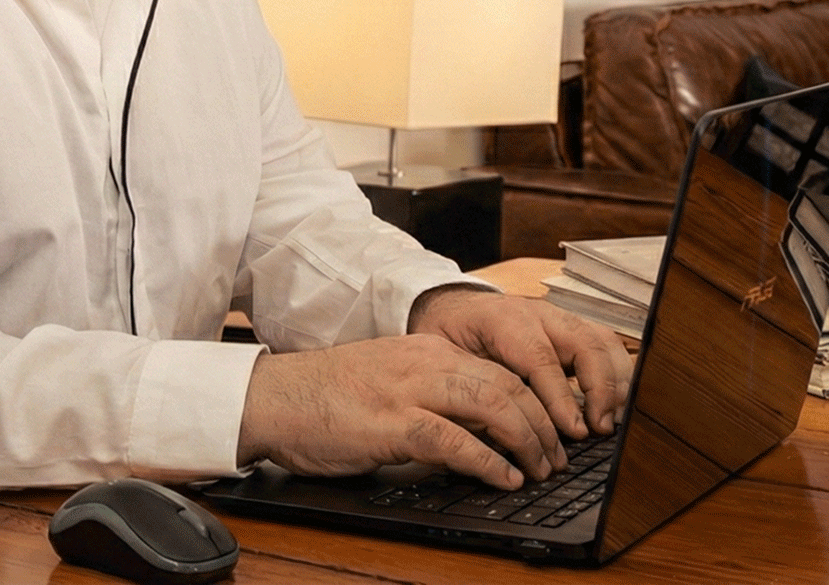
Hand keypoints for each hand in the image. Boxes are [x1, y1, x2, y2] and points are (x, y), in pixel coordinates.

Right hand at [236, 334, 568, 489]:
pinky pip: (454, 441)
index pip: (500, 369)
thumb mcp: (388, 380)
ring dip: (526, 441)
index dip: (535, 401)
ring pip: (492, 405)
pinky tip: (504, 478)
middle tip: (556, 457)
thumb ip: (431, 392)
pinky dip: (488, 462)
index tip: (551, 431)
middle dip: (542, 424)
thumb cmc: (323, 397)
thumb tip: (476, 427)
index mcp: (425, 350)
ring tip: (540, 469)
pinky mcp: (391, 423)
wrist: (272, 397)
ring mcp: (408, 390)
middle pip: (508, 385)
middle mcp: (424, 362)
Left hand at [407, 286, 633, 439]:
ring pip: (603, 341)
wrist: (454, 307)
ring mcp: (560, 318)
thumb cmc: (450, 337)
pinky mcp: (574, 328)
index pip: (541, 358)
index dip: (561, 397)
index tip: (575, 431)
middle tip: (600, 430)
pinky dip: (618, 375)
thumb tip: (497, 441)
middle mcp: (538, 315)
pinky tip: (615, 407)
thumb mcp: (448, 362)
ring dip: (615, 383)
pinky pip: (607, 345)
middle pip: (584, 344)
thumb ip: (474, 391)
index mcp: (503, 321)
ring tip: (611, 422)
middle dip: (600, 389)